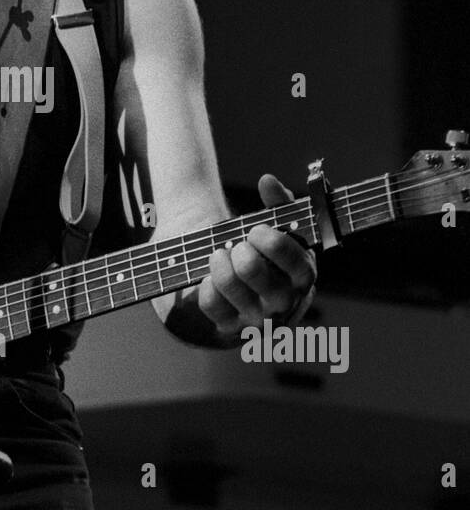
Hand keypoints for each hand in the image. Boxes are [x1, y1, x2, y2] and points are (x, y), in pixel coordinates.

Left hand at [197, 173, 316, 340]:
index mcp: (303, 277)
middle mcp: (285, 303)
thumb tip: (268, 181)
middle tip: (236, 245)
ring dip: (220, 264)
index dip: (274, 244)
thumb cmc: (261, 253)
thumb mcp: (275, 228)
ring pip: (231, 286)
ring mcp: (257, 320)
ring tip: (219, 255)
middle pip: (258, 276)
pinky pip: (212, 305)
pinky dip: (206, 286)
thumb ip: (277, 203)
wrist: (237, 289)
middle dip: (242, 253)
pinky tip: (208, 278)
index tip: (256, 229)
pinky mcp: (229, 328)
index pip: (297, 265)